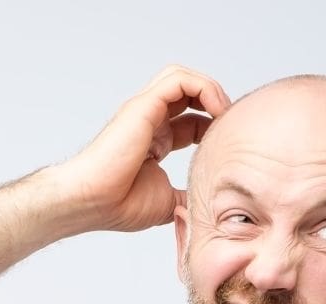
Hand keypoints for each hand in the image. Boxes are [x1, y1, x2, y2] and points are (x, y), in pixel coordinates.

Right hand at [56, 64, 229, 232]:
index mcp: (154, 140)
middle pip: (188, 92)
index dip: (215, 128)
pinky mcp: (143, 106)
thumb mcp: (169, 201)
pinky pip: (180, 80)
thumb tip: (207, 203)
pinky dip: (205, 88)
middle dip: (215, 102)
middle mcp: (149, 120)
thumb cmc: (119, 204)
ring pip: (182, 78)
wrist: (92, 202)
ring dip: (211, 90)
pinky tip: (218, 112)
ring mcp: (145, 110)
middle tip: (232, 125)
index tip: (230, 146)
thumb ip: (187, 195)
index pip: (192, 121)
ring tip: (225, 114)